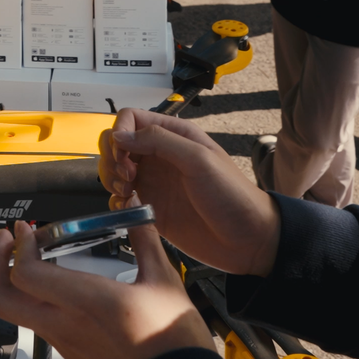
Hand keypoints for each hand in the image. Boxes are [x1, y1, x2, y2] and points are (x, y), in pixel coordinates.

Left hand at [0, 221, 211, 358]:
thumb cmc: (173, 343)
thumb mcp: (163, 281)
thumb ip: (144, 239)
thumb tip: (135, 208)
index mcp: (86, 302)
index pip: (25, 273)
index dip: (17, 247)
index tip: (25, 230)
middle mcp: (66, 325)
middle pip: (1, 299)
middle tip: (7, 243)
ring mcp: (65, 344)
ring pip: (18, 313)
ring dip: (14, 282)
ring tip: (30, 260)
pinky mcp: (71, 357)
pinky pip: (41, 326)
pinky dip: (36, 301)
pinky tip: (57, 290)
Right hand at [97, 110, 277, 276]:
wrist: (247, 239)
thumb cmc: (233, 195)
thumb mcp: (199, 159)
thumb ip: (159, 142)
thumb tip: (121, 135)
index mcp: (174, 136)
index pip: (130, 119)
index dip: (119, 133)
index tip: (123, 155)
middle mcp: (160, 156)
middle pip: (117, 144)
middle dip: (112, 158)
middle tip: (126, 176)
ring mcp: (154, 182)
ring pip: (114, 170)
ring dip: (111, 179)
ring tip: (126, 192)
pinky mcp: (151, 208)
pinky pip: (120, 199)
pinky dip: (116, 202)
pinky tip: (128, 207)